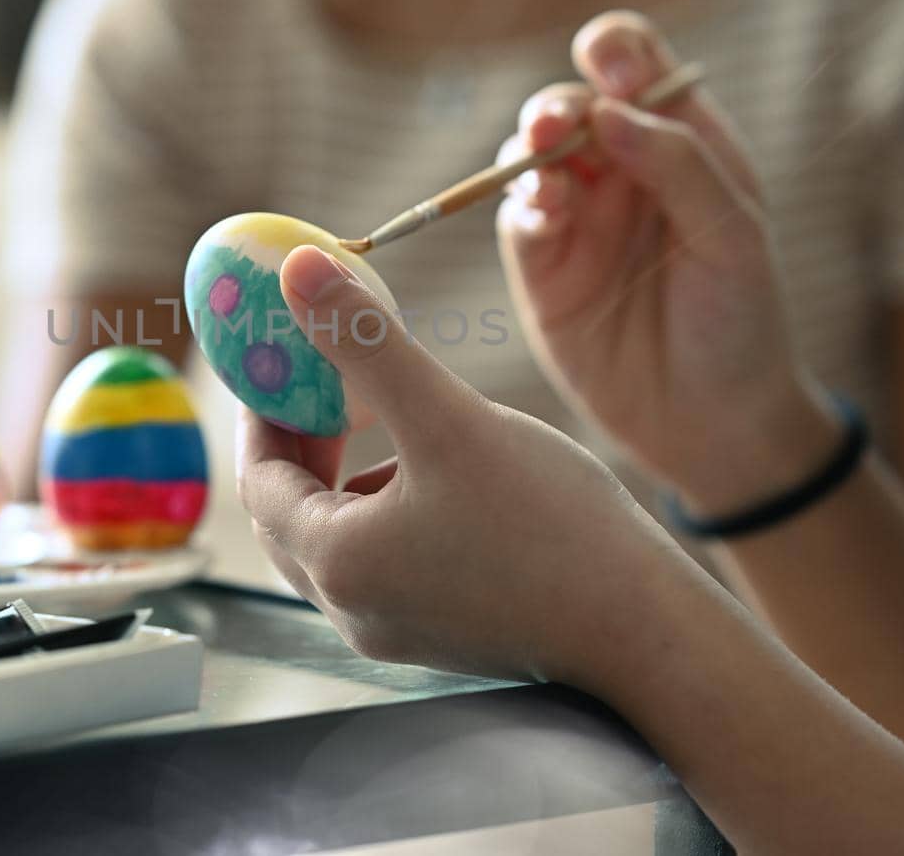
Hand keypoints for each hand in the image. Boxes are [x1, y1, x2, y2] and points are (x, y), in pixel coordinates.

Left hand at [237, 244, 695, 686]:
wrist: (645, 630)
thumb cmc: (552, 527)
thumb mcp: (447, 417)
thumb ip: (365, 342)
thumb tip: (299, 271)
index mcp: (337, 562)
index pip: (259, 480)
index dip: (262, 411)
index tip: (277, 360)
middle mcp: (353, 609)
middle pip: (287, 515)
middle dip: (297, 444)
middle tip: (315, 381)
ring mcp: (396, 629)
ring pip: (337, 539)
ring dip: (342, 476)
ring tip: (379, 414)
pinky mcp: (440, 632)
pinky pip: (383, 562)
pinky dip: (384, 509)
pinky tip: (435, 471)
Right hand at [496, 11, 838, 514]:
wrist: (714, 423)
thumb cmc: (742, 320)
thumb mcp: (733, 234)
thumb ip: (678, 164)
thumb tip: (609, 110)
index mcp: (680, 142)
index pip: (636, 64)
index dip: (616, 52)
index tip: (615, 73)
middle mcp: (621, 170)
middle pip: (571, 104)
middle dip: (558, 105)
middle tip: (556, 126)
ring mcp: (578, 217)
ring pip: (531, 155)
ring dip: (530, 150)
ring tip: (544, 169)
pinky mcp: (541, 267)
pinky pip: (518, 217)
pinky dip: (522, 205)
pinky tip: (542, 215)